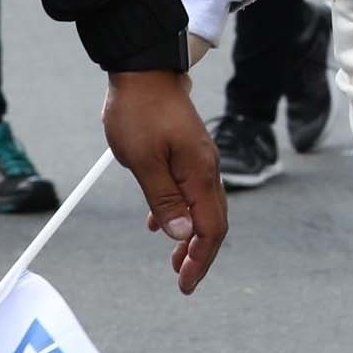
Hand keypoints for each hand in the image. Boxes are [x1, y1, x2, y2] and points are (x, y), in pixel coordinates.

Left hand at [103, 71, 227, 292]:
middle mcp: (206, 169)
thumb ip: (163, 200)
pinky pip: (191, 191)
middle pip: (213, 222)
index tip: (185, 283)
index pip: (210, 229)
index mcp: (199, 174)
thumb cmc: (139, 111)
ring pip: (202, 208)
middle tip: (182, 278)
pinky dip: (180, 213)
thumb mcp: (143, 161)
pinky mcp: (188, 151)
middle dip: (199, 254)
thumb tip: (180, 235)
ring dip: (190, 236)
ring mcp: (199, 160)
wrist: (143, 69)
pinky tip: (159, 223)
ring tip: (173, 258)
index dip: (200, 260)